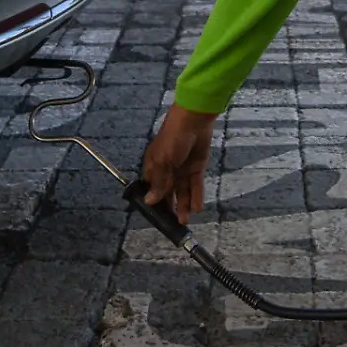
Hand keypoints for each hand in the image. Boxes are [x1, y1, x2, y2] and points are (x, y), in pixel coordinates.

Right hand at [141, 103, 218, 222]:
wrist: (194, 121)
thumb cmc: (173, 138)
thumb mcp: (163, 162)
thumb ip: (159, 183)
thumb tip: (149, 201)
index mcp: (153, 166)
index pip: (151, 189)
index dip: (154, 202)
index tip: (156, 218)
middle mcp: (167, 170)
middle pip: (168, 193)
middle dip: (169, 208)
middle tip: (172, 225)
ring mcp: (182, 169)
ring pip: (182, 191)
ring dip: (184, 205)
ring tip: (185, 221)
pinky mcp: (196, 168)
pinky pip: (195, 185)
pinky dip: (196, 196)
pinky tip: (197, 208)